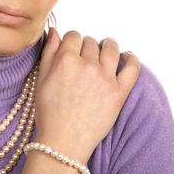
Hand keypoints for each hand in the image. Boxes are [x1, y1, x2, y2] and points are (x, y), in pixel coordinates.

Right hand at [33, 27, 140, 163]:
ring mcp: (105, 78)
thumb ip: (48, 52)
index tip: (72, 49)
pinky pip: (132, 69)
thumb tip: (54, 31)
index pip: (74, 36)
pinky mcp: (119, 92)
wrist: (63, 142)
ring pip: (111, 49)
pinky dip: (132, 59)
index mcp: (66, 60)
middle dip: (87, 46)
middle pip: (91, 42)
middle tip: (86, 57)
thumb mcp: (41, 79)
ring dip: (108, 45)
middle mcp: (87, 65)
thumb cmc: (49, 113)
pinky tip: (129, 57)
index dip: (72, 41)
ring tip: (107, 48)